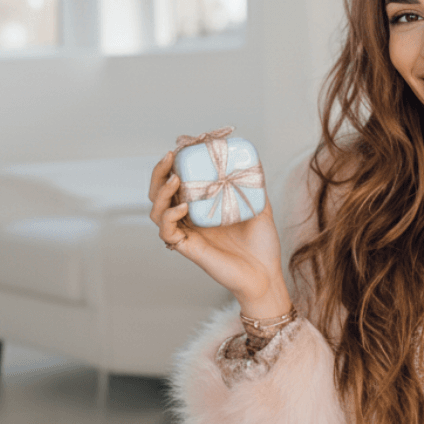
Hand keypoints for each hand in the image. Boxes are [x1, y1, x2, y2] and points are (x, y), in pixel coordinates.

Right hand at [149, 151, 290, 315]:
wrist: (266, 274)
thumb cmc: (262, 246)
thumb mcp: (259, 207)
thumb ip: (253, 187)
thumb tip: (253, 163)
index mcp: (202, 209)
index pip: (178, 185)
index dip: (173, 167)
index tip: (180, 149)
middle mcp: (190, 221)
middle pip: (160, 195)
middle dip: (159, 173)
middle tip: (170, 156)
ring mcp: (188, 234)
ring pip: (157, 212)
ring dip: (161, 192)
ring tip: (175, 179)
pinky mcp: (188, 249)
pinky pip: (168, 232)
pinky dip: (169, 217)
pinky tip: (182, 207)